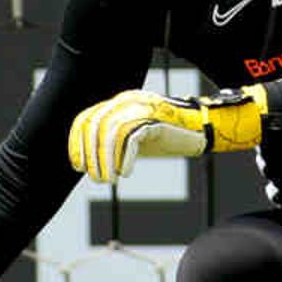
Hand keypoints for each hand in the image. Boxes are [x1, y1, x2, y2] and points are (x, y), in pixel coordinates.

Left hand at [67, 84, 267, 180]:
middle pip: (96, 125)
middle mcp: (128, 100)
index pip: (88, 118)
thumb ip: (116, 141)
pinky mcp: (156, 119)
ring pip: (111, 132)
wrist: (203, 131)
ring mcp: (142, 107)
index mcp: (120, 102)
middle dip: (91, 155)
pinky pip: (132, 137)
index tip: (78, 166)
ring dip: (105, 160)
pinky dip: (125, 158)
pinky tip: (126, 173)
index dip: (78, 144)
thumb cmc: (169, 138)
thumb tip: (92, 160)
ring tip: (109, 180)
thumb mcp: (136, 138)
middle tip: (97, 179)